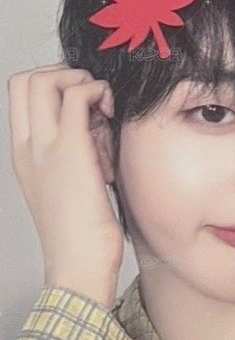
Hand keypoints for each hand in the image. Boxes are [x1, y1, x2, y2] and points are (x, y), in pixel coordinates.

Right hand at [7, 63, 123, 290]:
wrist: (78, 265)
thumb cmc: (80, 232)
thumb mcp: (66, 185)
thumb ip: (72, 153)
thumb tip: (96, 125)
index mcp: (23, 153)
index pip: (18, 92)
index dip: (50, 82)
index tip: (79, 102)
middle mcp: (27, 145)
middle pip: (27, 78)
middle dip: (64, 74)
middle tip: (91, 100)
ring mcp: (46, 146)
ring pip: (48, 79)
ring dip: (82, 81)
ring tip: (102, 111)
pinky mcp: (72, 151)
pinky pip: (78, 96)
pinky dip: (98, 92)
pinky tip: (110, 113)